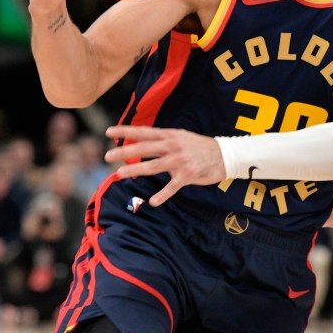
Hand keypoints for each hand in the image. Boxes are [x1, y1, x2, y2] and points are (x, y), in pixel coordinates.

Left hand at [104, 125, 227, 206]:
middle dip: (124, 151)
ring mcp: (180, 161)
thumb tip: (142, 143)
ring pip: (153, 166)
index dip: (126, 131)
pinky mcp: (187, 175)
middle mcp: (173, 146)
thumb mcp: (181, 137)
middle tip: (107, 155)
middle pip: (144, 148)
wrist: (225, 155)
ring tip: (119, 174)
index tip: (108, 131)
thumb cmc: (200, 147)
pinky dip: (162, 195)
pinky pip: (172, 187)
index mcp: (170, 136)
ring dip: (135, 170)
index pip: (144, 132)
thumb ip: (163, 140)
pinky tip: (153, 202)